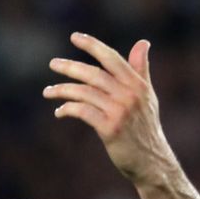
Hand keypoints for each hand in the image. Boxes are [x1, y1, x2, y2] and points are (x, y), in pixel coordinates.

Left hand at [43, 34, 175, 184]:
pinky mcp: (110, 129)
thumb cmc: (145, 128)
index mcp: (137, 84)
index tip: (74, 37)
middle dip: (70, 67)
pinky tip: (60, 112)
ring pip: (85, 93)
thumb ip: (141, 70)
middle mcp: (129, 95)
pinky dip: (68, 110)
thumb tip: (143, 42)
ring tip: (48, 92)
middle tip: (52, 64)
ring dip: (63, 91)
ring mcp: (120, 112)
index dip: (92, 45)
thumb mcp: (147, 96)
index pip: (112, 58)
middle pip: (94, 74)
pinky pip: (83, 112)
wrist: (151, 161)